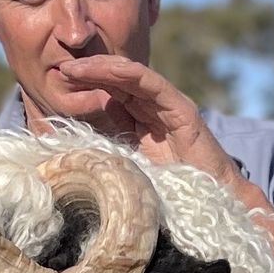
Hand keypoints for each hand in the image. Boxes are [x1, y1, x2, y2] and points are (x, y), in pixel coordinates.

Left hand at [47, 56, 273, 208]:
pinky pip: (153, 84)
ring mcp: (170, 108)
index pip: (112, 93)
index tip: (59, 84)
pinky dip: (129, 74)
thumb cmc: (175, 193)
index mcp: (143, 122)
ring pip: (132, 77)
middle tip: (61, 70)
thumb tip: (79, 142)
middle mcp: (156, 110)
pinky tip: (106, 70)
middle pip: (118, 81)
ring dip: (102, 69)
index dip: (86, 84)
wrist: (215, 204)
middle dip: (89, 72)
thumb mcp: (132, 168)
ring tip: (75, 69)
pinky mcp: (183, 111)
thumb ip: (112, 150)